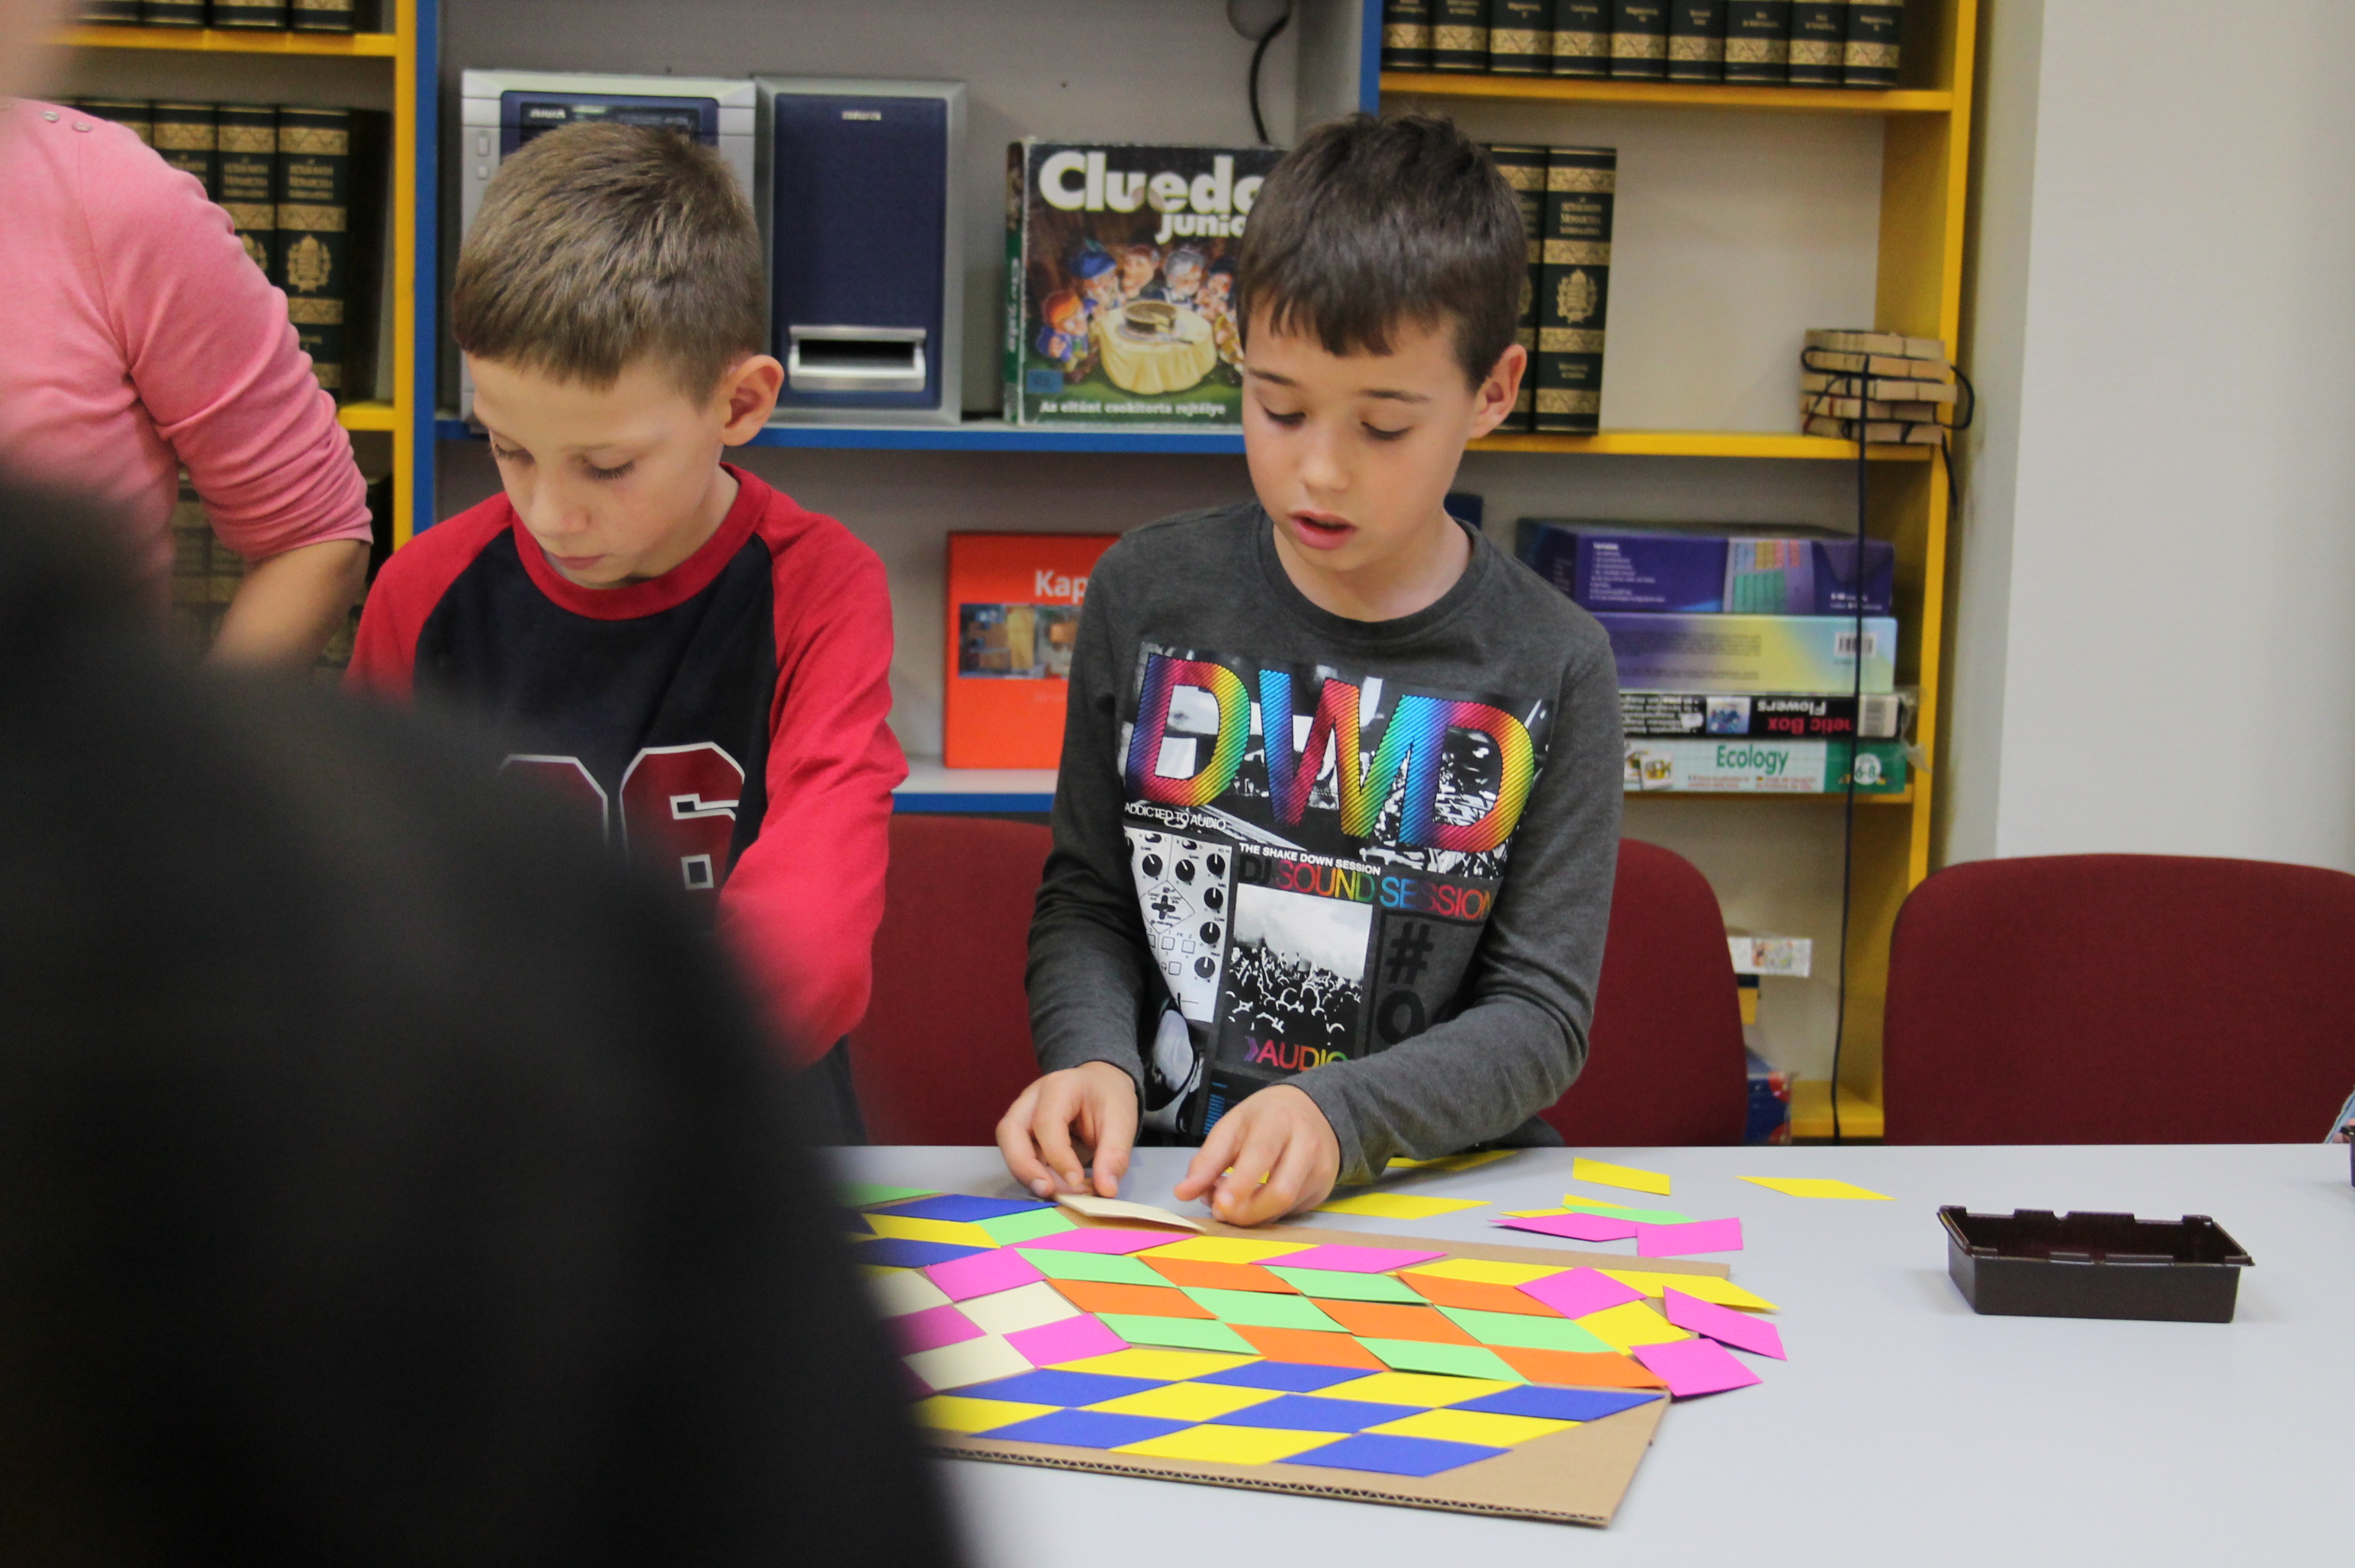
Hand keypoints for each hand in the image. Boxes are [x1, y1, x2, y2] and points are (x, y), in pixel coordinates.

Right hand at [996, 1062, 1136, 1199]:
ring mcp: (1024, 1115)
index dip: (1058, 1155)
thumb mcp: (1122, 1123)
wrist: (1102, 1087)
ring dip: (1030, 1175)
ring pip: (1010, 1147)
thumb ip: (1114, 1155)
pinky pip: (1020, 1157)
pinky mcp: (1024, 1134)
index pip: (1047, 1121)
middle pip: (1010, 1131)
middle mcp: (1033, 1098)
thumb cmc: (1109, 1099)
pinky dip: (1036, 1176)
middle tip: (1048, 1191)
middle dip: (1025, 1167)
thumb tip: (1106, 1190)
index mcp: (1060, 1086)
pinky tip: (1060, 1187)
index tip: (1077, 1182)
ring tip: (1061, 1193)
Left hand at [1172, 1085, 1338, 1226]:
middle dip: (1246, 1211)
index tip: (1219, 1204)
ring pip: (1286, 1207)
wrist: (1313, 1110)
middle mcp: (1306, 1144)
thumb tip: (1182, 1193)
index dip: (1240, 1185)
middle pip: (1281, 1191)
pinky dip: (1267, 1213)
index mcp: (1277, 1120)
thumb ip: (1207, 1160)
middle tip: (1219, 1210)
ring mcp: (1320, 1169)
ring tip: (1234, 1203)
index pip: (1260, 1155)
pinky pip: (1291, 1212)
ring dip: (1253, 1214)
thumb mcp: (1232, 1127)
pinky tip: (1255, 1200)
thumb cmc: (1264, 1118)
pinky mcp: (1324, 1189)